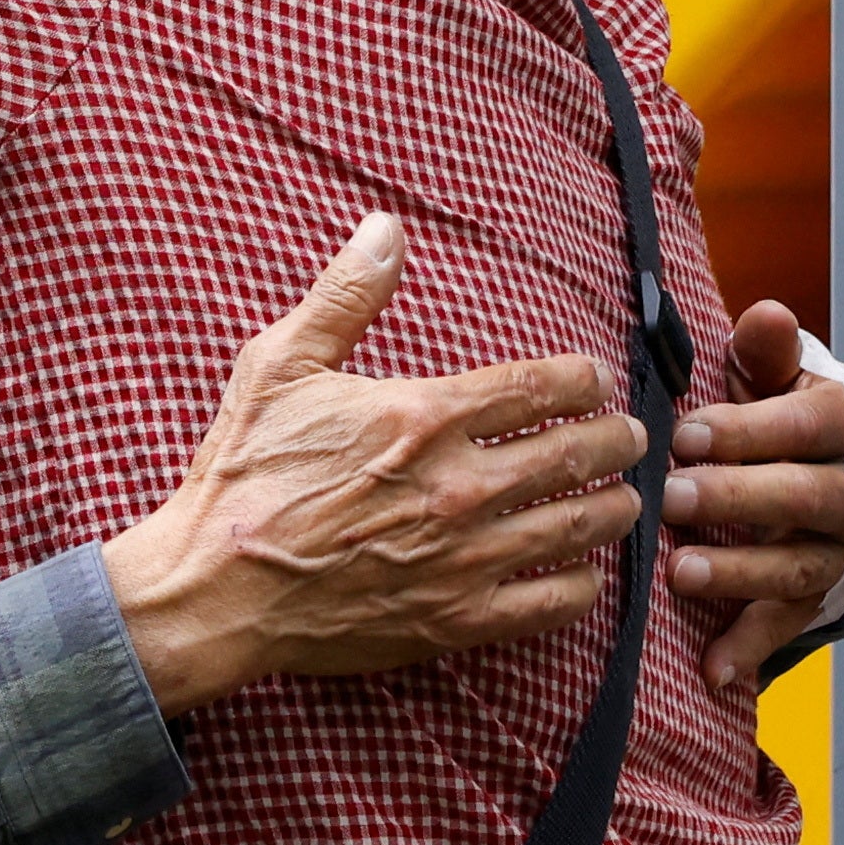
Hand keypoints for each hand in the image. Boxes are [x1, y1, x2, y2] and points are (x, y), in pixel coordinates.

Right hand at [102, 215, 647, 715]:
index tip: (591, 380)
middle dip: (618, 438)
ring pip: (582, 526)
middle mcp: (460, 486)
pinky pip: (555, 603)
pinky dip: (583, 584)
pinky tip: (580, 571)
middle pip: (579, 453)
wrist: (213, 591)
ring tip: (622, 498)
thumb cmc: (241, 476)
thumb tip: (386, 226)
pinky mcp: (459, 618)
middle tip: (630, 436)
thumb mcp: (277, 367)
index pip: (541, 386)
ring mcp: (466, 558)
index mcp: (423, 417)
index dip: (582, 379)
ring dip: (616, 507)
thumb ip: (344, 296)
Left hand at [663, 300, 843, 692]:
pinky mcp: (821, 596)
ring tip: (682, 572)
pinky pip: (787, 625)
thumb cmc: (792, 416)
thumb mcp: (781, 376)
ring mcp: (840, 551)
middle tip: (671, 497)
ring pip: (799, 566)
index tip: (687, 434)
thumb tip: (763, 313)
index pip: (807, 425)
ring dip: (742, 573)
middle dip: (738, 498)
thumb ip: (767, 351)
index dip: (750, 431)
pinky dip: (751, 649)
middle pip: (805, 498)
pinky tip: (716, 673)